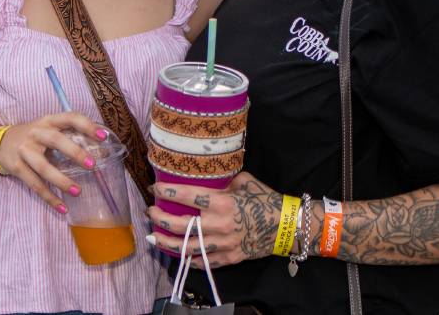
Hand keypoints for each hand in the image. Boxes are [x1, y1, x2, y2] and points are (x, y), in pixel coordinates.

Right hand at [0, 113, 108, 211]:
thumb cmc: (33, 137)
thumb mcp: (47, 129)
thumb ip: (68, 134)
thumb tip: (100, 147)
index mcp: (48, 121)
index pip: (69, 118)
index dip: (86, 125)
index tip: (103, 136)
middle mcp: (35, 133)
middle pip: (55, 140)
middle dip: (75, 152)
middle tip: (92, 165)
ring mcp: (24, 150)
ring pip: (43, 167)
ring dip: (61, 180)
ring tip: (78, 191)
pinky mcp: (16, 167)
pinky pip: (35, 185)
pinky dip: (49, 198)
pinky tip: (62, 208)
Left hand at [146, 172, 282, 267]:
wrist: (287, 226)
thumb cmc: (266, 200)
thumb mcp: (244, 182)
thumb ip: (223, 181)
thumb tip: (208, 177)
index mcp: (222, 203)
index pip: (186, 196)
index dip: (167, 192)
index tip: (155, 188)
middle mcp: (218, 225)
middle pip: (180, 225)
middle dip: (160, 218)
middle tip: (151, 212)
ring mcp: (222, 244)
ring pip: (186, 247)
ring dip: (166, 242)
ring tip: (154, 236)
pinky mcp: (228, 257)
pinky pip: (203, 262)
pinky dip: (189, 259)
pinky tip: (179, 254)